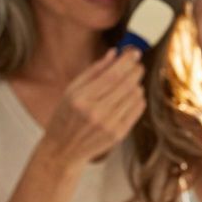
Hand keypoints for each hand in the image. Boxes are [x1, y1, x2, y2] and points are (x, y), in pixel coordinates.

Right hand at [38, 48, 145, 169]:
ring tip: (131, 81)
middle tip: (137, 63)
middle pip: (126, 84)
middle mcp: (95, 112)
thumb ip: (93, 71)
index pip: (112, 75)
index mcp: (81, 98)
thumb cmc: (65, 116)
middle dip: (135, 70)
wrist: (63, 149)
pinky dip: (138, 99)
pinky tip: (132, 95)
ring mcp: (109, 125)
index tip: (134, 52)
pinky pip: (137, 110)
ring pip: (134, 96)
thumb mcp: (71, 91)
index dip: (126, 62)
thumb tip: (114, 53)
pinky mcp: (119, 134)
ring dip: (136, 84)